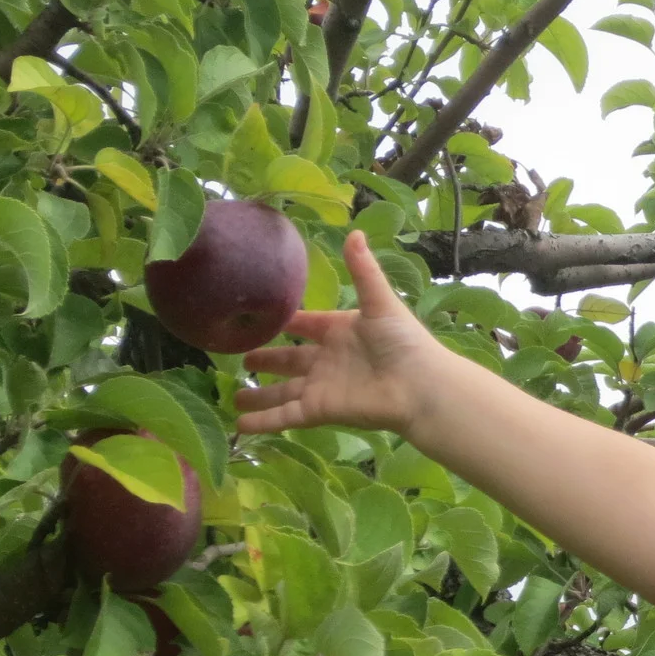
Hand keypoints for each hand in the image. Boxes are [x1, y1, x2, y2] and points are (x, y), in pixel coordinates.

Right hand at [235, 231, 442, 436]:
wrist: (419, 386)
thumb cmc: (404, 341)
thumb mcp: (380, 301)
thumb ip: (362, 270)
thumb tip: (355, 231)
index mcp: (340, 331)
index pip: (307, 324)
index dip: (287, 321)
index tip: (259, 315)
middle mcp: (328, 360)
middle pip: (290, 360)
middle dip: (267, 359)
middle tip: (242, 357)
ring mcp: (323, 387)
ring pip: (283, 392)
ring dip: (260, 396)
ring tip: (234, 397)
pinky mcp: (321, 410)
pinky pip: (286, 416)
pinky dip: (264, 421)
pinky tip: (240, 424)